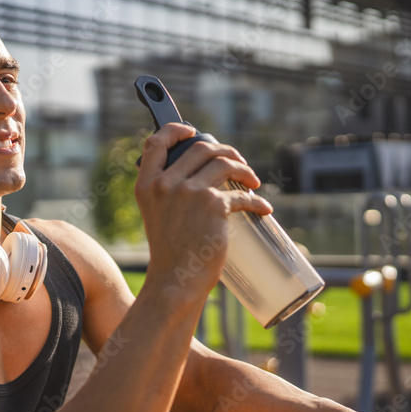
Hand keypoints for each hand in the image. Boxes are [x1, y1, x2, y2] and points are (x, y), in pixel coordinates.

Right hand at [134, 124, 271, 293]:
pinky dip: (257, 201)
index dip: (175, 130)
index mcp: (146, 185)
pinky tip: (264, 208)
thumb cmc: (169, 254)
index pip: (156, 142)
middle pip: (201, 148)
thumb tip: (200, 177)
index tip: (192, 131)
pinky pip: (242, 195)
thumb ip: (168, 194)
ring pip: (225, 162)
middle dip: (226, 151)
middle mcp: (165, 184)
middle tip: (238, 163)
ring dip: (245, 169)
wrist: (175, 281)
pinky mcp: (213, 205)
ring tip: (253, 182)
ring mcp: (189, 192)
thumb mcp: (157, 216)